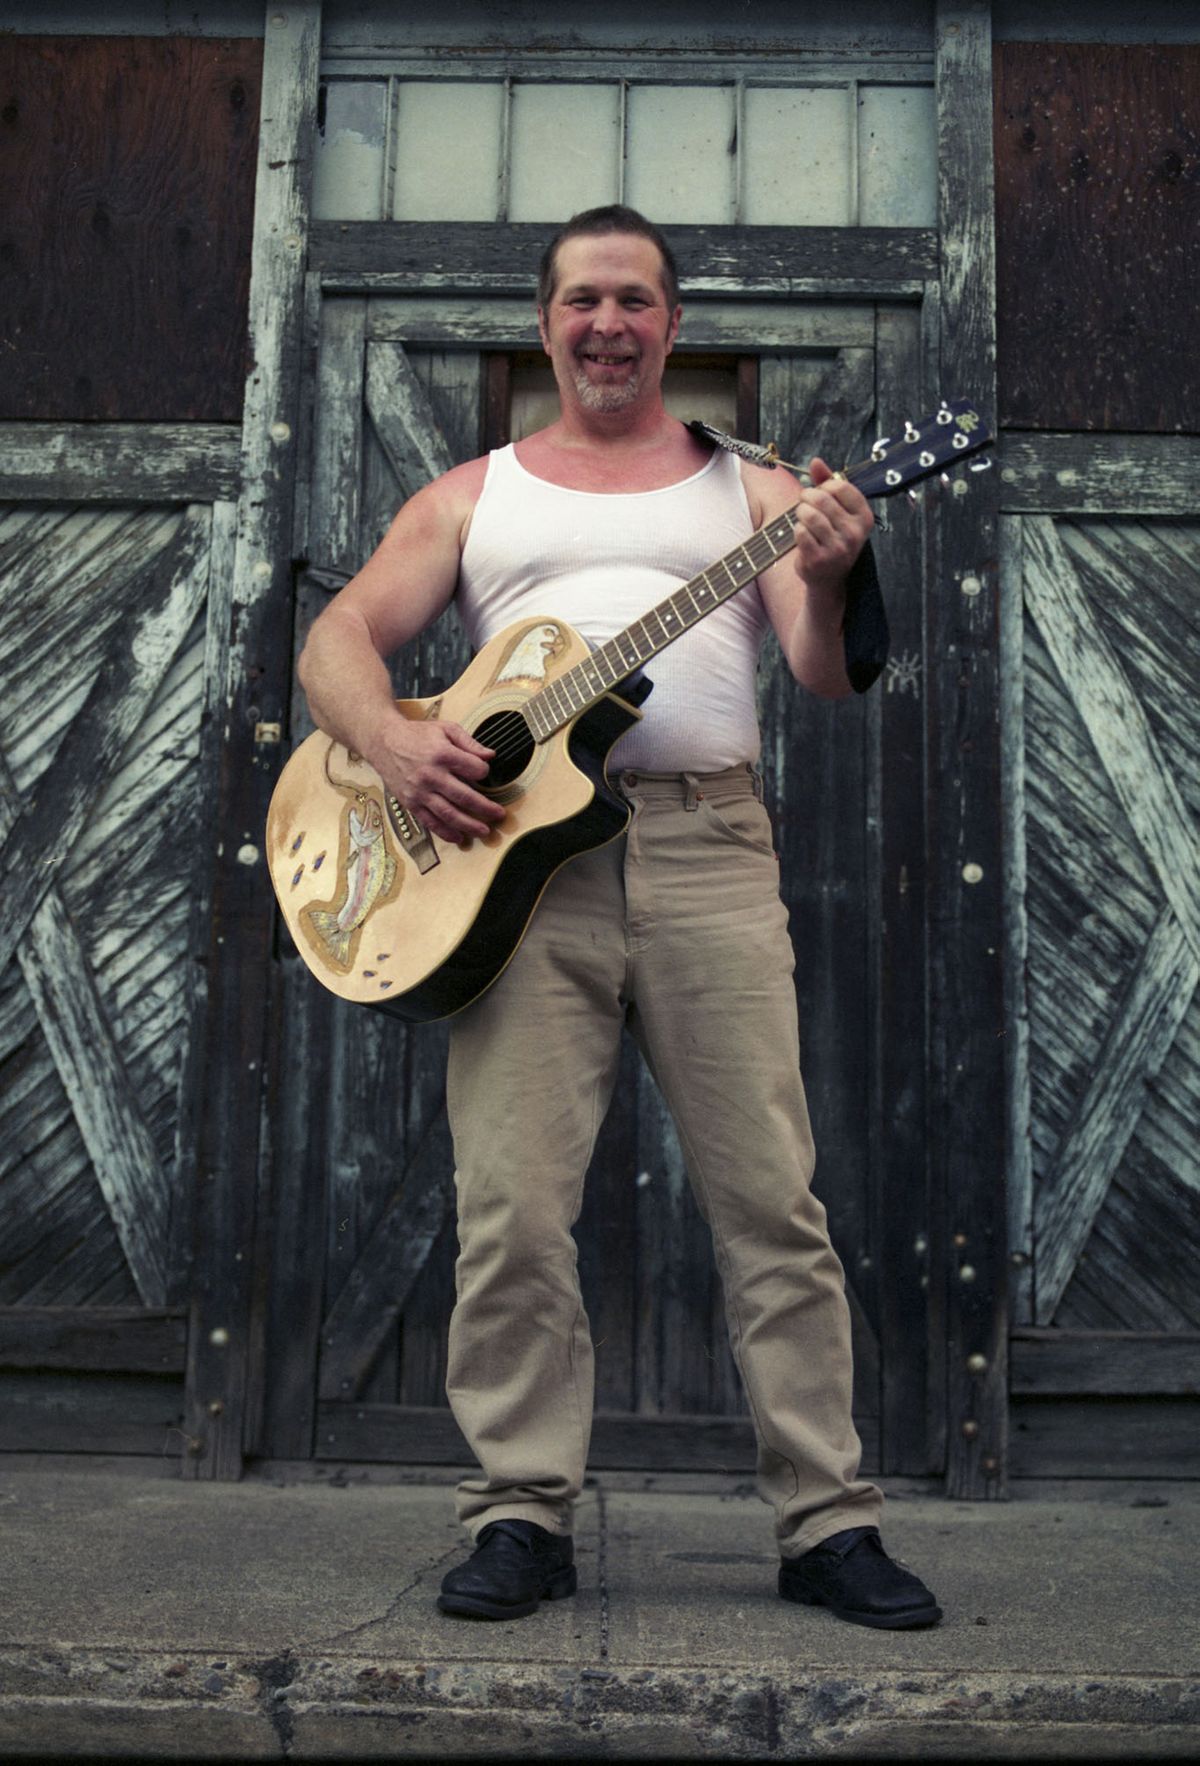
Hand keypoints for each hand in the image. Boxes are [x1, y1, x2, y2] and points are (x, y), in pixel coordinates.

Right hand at [369, 715, 504, 844]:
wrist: (383, 742)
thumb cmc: (417, 734)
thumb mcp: (445, 729)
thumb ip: (469, 742)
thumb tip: (490, 756)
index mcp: (442, 754)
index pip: (474, 769)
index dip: (484, 772)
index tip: (484, 773)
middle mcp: (431, 775)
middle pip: (464, 797)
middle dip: (485, 808)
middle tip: (499, 815)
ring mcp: (420, 792)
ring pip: (449, 814)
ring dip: (469, 825)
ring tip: (485, 831)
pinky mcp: (411, 802)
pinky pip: (430, 822)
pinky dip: (445, 832)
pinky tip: (459, 838)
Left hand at [791, 458, 873, 597]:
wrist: (828, 577)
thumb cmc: (833, 537)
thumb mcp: (838, 510)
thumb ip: (827, 482)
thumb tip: (816, 461)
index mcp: (864, 517)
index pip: (840, 486)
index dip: (824, 485)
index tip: (820, 492)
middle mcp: (855, 533)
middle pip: (822, 499)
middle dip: (807, 497)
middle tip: (804, 503)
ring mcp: (838, 548)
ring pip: (809, 515)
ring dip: (800, 513)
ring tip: (802, 517)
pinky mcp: (819, 559)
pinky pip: (800, 532)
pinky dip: (796, 530)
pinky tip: (802, 535)